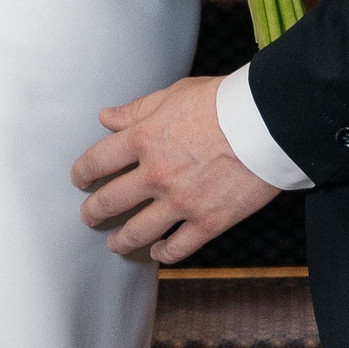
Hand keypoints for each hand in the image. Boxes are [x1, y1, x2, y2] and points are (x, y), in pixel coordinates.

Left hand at [72, 74, 275, 262]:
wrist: (268, 123)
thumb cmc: (224, 102)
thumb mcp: (174, 94)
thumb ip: (137, 110)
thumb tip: (106, 117)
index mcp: (144, 139)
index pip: (97, 161)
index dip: (82, 173)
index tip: (80, 179)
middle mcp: (156, 174)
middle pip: (109, 201)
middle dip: (93, 211)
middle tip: (89, 215)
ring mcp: (181, 202)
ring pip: (137, 232)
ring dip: (121, 240)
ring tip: (115, 243)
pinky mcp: (208, 221)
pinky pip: (178, 247)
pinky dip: (164, 253)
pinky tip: (159, 251)